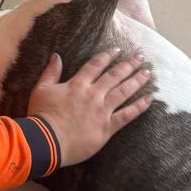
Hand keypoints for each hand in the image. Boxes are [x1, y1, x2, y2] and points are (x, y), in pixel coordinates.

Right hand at [27, 48, 152, 166]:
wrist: (47, 140)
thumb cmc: (41, 115)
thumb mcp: (41, 89)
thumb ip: (50, 72)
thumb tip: (56, 56)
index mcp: (77, 84)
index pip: (95, 66)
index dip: (107, 56)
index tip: (117, 50)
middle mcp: (93, 94)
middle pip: (114, 76)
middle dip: (128, 65)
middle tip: (140, 57)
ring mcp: (102, 110)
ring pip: (123, 92)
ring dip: (136, 81)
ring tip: (147, 73)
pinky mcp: (107, 127)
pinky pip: (127, 115)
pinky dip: (139, 107)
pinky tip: (149, 99)